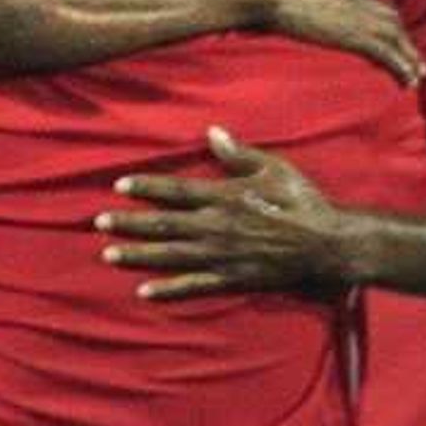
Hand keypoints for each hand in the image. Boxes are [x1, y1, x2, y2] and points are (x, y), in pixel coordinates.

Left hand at [98, 129, 358, 300]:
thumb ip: (239, 154)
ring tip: (108, 255)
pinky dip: (168, 291)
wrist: (327, 245)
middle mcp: (216, 227)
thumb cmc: (303, 202)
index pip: (176, 191)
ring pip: (171, 256)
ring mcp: (222, 256)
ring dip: (138, 256)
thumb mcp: (274, 168)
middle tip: (98, 223)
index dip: (146, 187)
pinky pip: (194, 287)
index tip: (119, 185)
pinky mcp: (231, 280)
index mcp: (225, 197)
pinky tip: (144, 293)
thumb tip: (212, 132)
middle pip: (164, 224)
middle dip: (129, 223)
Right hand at [257, 0, 425, 85]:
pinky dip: (402, 67)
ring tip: (417, 77)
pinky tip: (408, 81)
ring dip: (410, 57)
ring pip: (397, 38)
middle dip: (405, 41)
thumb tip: (286, 9)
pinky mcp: (357, 35)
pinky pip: (389, 53)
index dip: (386, 23)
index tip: (392, 37)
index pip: (373, 5)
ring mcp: (359, 16)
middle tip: (415, 61)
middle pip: (391, 21)